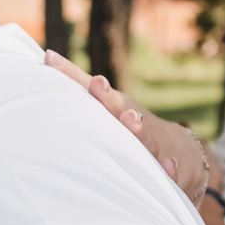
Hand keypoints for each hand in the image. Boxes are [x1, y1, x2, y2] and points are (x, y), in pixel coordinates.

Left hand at [43, 51, 207, 192]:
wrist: (177, 150)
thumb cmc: (129, 124)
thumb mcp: (107, 104)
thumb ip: (77, 84)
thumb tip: (47, 55)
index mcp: (113, 106)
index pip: (90, 90)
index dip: (71, 75)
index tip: (51, 59)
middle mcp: (131, 119)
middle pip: (118, 107)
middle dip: (107, 96)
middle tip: (97, 83)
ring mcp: (152, 140)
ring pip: (145, 135)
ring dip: (137, 127)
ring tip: (130, 119)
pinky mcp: (169, 165)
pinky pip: (171, 168)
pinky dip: (171, 167)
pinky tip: (169, 166)